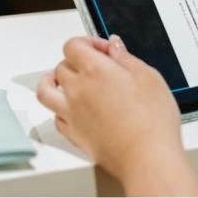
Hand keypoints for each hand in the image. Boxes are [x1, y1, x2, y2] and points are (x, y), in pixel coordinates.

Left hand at [36, 36, 197, 195]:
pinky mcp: (73, 134)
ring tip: (61, 79)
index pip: (73, 45)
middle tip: (97, 64)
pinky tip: (71, 108)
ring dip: (52, 80)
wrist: (147, 156)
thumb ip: (126, 58)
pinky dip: (59, 108)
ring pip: (46, 91)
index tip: (105, 49)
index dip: (89, 42)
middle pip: (61, 65)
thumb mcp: (148, 77)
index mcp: (96, 71)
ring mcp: (71, 113)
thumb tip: (114, 46)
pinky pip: (54, 116)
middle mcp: (77, 90)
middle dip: (77, 59)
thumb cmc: (152, 120)